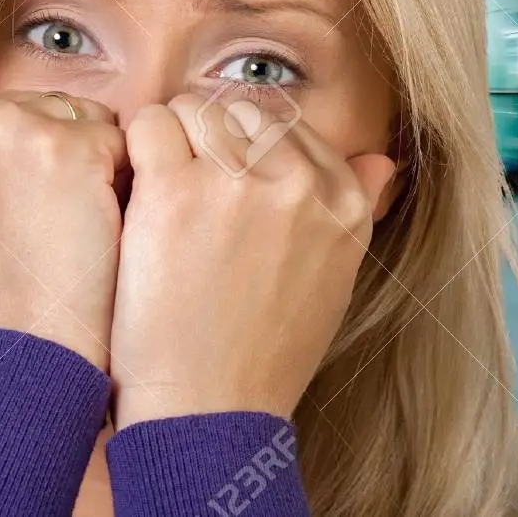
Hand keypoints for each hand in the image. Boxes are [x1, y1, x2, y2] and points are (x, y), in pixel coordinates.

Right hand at [0, 71, 126, 368]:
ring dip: (91, 161)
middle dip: (56, 150)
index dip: (19, 156)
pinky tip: (97, 227)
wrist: (17, 349)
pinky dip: (120, 182)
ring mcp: (13, 127)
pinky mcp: (70, 147)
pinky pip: (118, 143)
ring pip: (82, 118)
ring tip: (69, 224)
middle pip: (39, 106)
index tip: (20, 201)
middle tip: (48, 220)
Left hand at [108, 92, 395, 425]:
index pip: (288, 124)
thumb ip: (355, 207)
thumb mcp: (333, 277)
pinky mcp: (175, 192)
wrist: (209, 408)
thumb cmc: (265, 350)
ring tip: (159, 189)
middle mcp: (298, 184)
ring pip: (192, 108)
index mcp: (344, 202)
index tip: (223, 183)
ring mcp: (236, 183)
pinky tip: (136, 190)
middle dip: (207, 136)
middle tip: (185, 186)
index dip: (246, 147)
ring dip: (170, 138)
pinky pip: (150, 125)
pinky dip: (137, 148)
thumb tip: (381, 159)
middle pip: (239, 110)